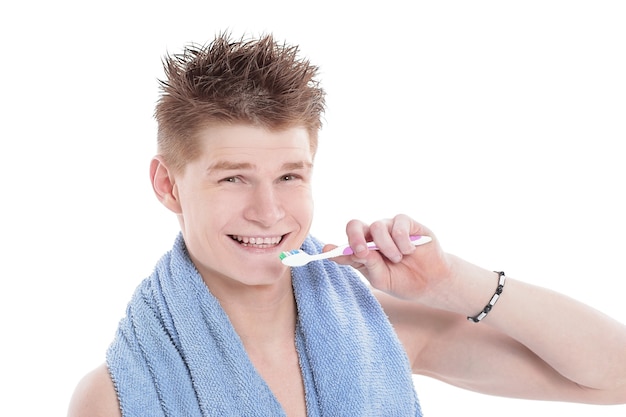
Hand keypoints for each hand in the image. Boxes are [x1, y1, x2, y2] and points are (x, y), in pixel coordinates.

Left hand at [324, 214, 452, 302]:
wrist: (430, 282)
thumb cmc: (402, 281)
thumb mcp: (381, 279)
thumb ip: (368, 265)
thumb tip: (352, 252)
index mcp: (362, 250)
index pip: (345, 245)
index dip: (335, 247)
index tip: (326, 251)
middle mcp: (372, 237)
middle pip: (354, 225)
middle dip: (355, 238)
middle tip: (361, 252)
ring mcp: (388, 228)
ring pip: (377, 226)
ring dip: (386, 246)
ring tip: (398, 259)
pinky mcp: (406, 223)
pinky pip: (398, 224)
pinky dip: (402, 240)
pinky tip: (410, 250)